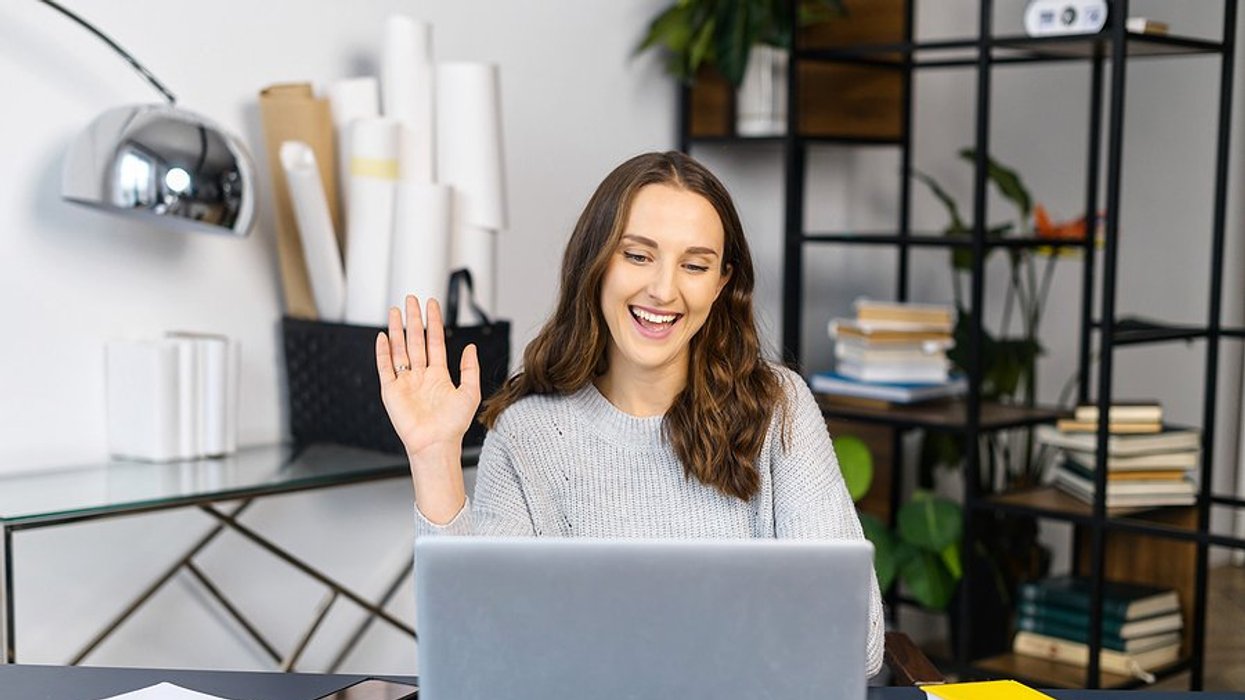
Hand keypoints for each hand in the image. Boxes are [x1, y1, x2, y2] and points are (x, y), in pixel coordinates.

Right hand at [375, 295, 480, 462]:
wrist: (436, 444)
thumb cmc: (453, 426)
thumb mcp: (470, 393)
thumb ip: (470, 369)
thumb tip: (470, 347)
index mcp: (438, 376)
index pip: (435, 342)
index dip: (433, 322)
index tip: (431, 305)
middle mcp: (420, 376)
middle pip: (415, 340)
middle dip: (414, 319)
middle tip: (411, 299)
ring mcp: (404, 382)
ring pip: (399, 349)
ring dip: (397, 330)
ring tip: (395, 310)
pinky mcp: (391, 391)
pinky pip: (385, 367)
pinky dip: (382, 352)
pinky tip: (382, 336)